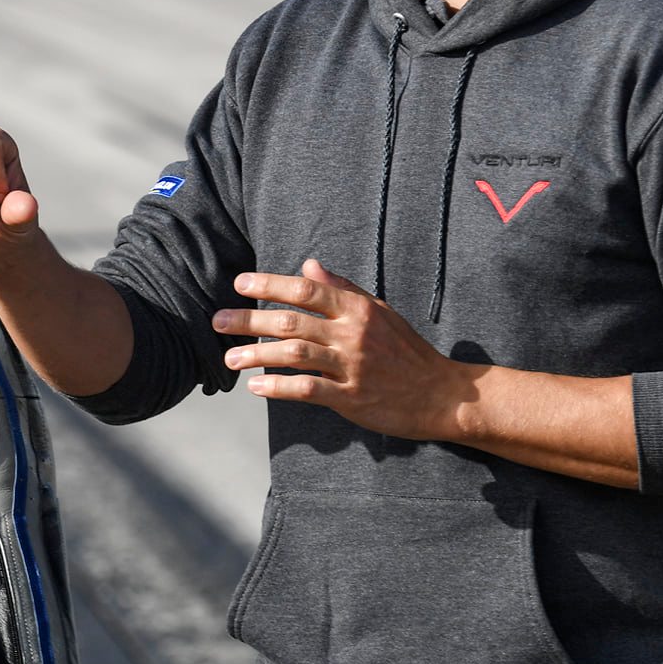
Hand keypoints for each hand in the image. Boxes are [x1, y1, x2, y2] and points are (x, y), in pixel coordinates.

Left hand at [211, 258, 476, 441]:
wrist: (443, 394)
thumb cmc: (407, 351)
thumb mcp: (380, 311)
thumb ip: (343, 289)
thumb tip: (309, 265)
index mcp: (357, 309)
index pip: (306, 290)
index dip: (270, 284)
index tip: (240, 283)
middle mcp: (352, 334)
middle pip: (291, 321)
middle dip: (250, 319)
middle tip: (219, 321)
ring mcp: (351, 367)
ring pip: (294, 354)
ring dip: (256, 354)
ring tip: (229, 357)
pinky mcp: (351, 398)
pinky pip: (307, 389)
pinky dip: (279, 387)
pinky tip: (256, 386)